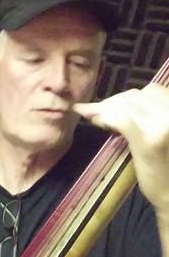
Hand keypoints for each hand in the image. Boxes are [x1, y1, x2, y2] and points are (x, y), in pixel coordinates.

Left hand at [73, 83, 168, 216]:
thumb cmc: (168, 165)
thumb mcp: (164, 132)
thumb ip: (150, 115)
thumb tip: (115, 102)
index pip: (152, 91)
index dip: (127, 97)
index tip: (109, 107)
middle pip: (137, 96)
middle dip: (113, 103)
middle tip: (95, 114)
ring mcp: (165, 125)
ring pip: (127, 105)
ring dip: (106, 110)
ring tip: (95, 119)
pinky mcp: (149, 140)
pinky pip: (122, 119)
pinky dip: (106, 118)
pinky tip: (98, 124)